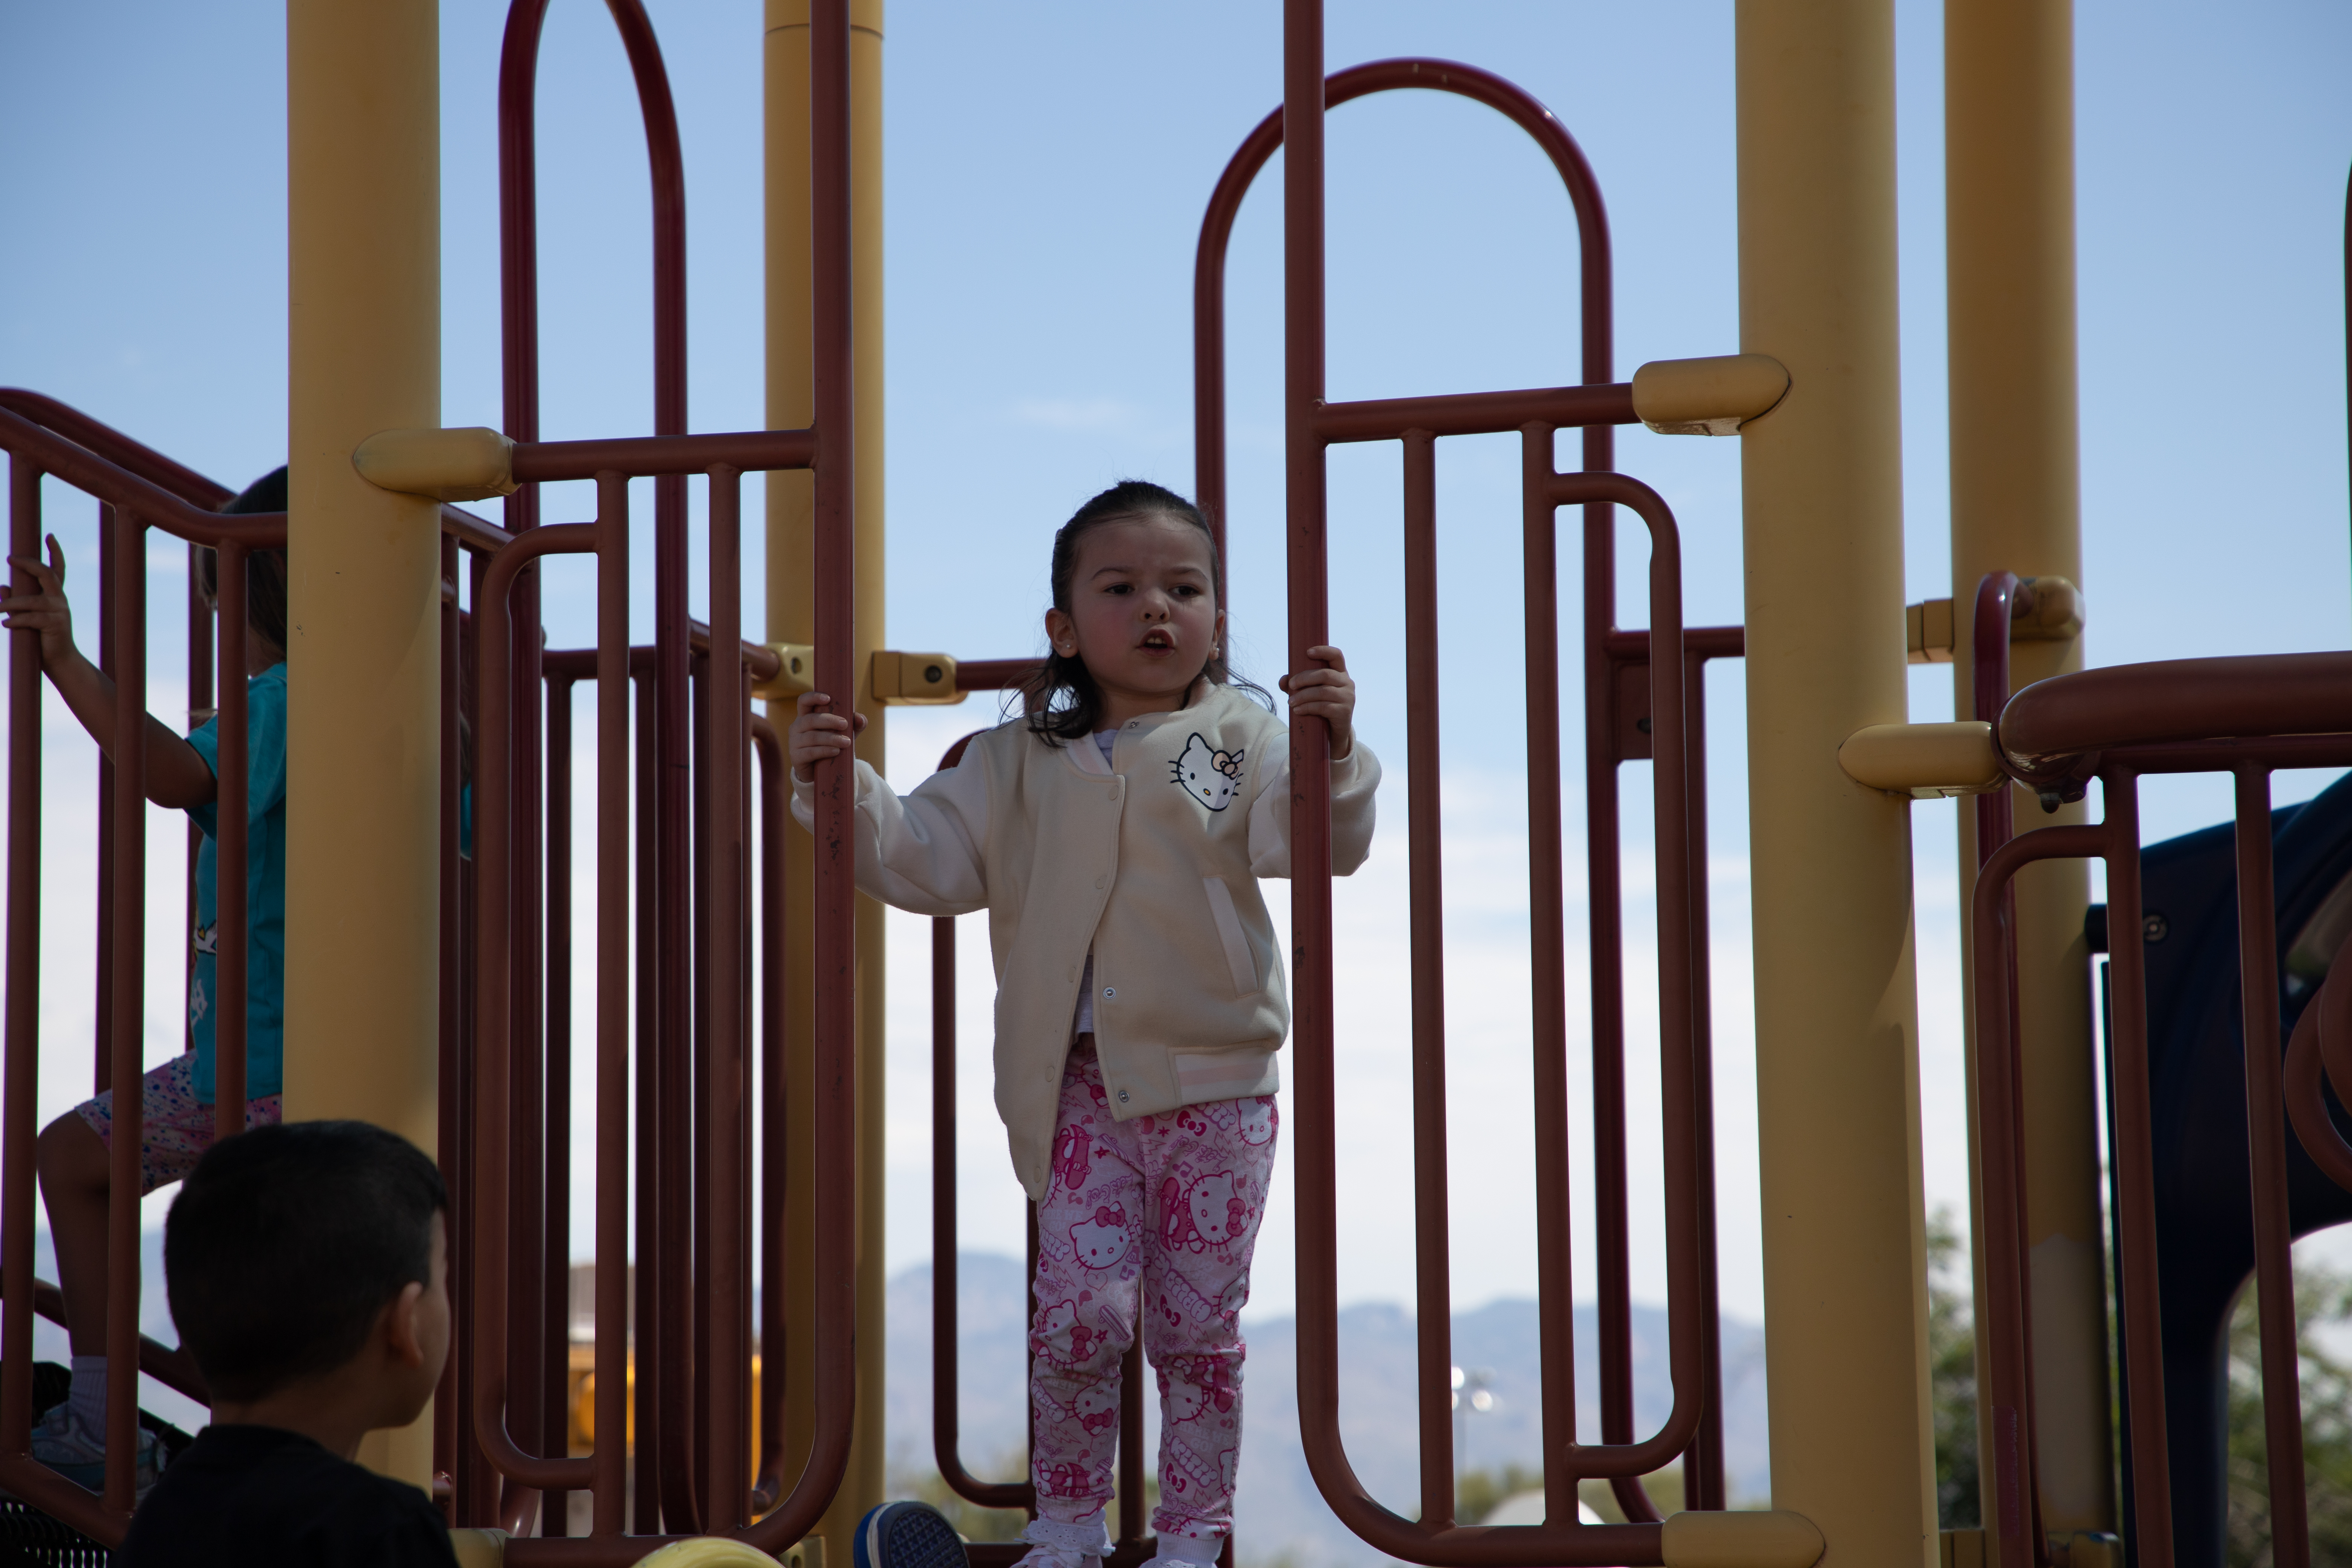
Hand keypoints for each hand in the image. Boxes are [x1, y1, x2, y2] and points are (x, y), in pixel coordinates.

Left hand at [0, 536, 78, 667]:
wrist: (60, 661)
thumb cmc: (42, 639)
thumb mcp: (27, 617)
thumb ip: (15, 603)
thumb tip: (1, 588)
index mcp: (55, 595)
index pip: (57, 569)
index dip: (55, 552)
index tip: (49, 535)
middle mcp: (60, 600)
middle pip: (48, 574)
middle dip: (30, 564)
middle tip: (11, 559)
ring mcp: (59, 612)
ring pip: (32, 600)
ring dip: (11, 603)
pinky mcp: (55, 625)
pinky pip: (32, 618)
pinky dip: (16, 620)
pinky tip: (6, 624)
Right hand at [787, 691, 866, 782]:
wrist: (819, 770)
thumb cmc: (830, 745)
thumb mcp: (843, 733)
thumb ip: (853, 725)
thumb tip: (860, 718)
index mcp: (806, 716)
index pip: (804, 701)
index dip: (813, 697)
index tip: (828, 698)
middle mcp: (797, 726)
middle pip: (810, 719)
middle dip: (829, 720)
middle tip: (845, 724)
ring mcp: (794, 742)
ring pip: (812, 737)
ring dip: (831, 738)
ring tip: (846, 742)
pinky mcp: (796, 757)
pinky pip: (810, 752)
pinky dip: (824, 751)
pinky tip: (836, 751)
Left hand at [1280, 644, 1355, 758]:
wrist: (1334, 733)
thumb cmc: (1321, 708)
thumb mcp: (1310, 693)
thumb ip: (1296, 685)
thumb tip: (1283, 681)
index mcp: (1340, 673)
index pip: (1337, 655)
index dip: (1323, 651)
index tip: (1307, 652)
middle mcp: (1347, 683)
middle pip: (1325, 674)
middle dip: (1304, 678)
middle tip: (1291, 686)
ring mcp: (1348, 697)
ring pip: (1323, 691)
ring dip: (1303, 696)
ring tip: (1290, 702)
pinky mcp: (1345, 712)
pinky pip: (1324, 707)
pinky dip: (1308, 708)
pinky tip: (1298, 710)